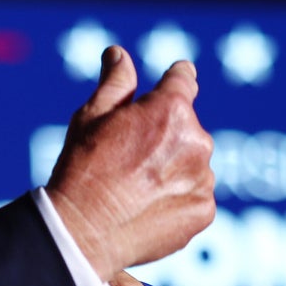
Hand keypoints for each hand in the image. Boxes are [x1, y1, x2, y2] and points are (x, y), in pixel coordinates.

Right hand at [46, 46, 214, 281]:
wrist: (83, 232)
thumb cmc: (81, 170)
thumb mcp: (90, 118)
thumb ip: (115, 82)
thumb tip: (119, 54)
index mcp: (170, 109)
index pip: (184, 79)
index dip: (174, 81)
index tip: (172, 83)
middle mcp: (197, 140)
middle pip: (187, 128)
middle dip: (165, 136)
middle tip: (129, 158)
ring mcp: (204, 178)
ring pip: (193, 164)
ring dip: (174, 169)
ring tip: (136, 189)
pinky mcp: (204, 210)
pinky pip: (196, 196)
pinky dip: (177, 200)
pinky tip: (146, 208)